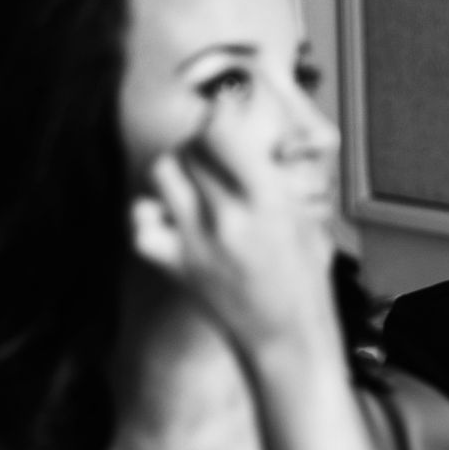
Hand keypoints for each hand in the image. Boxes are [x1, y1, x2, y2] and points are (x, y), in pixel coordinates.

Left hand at [130, 96, 338, 352]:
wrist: (287, 338)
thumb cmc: (304, 280)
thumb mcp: (307, 217)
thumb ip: (277, 175)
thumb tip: (255, 132)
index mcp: (267, 201)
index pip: (221, 129)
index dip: (221, 113)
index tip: (228, 111)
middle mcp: (226, 217)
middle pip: (190, 146)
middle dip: (204, 142)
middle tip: (220, 155)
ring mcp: (195, 242)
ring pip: (162, 172)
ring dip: (178, 169)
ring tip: (199, 183)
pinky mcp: (175, 265)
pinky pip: (141, 221)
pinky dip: (151, 212)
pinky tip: (174, 216)